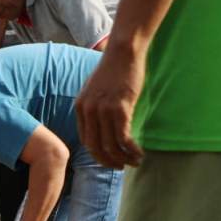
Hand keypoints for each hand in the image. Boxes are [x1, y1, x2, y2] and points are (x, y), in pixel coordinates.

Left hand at [75, 46, 145, 168]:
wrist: (122, 52)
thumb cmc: (113, 70)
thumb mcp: (95, 90)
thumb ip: (95, 108)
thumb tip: (102, 126)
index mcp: (80, 108)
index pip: (85, 140)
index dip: (97, 154)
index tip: (108, 160)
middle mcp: (88, 111)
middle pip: (95, 147)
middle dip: (108, 161)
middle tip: (120, 168)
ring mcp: (103, 110)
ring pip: (111, 145)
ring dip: (124, 158)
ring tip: (134, 162)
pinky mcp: (120, 108)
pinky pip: (124, 138)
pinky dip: (132, 149)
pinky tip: (139, 153)